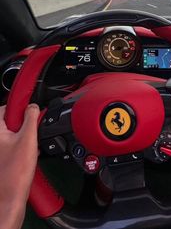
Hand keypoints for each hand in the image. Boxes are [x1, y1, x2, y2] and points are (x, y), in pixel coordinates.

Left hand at [0, 104, 39, 228]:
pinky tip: (27, 155)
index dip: (19, 108)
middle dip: (23, 124)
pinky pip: (12, 146)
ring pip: (12, 134)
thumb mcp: (28, 138)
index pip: (5, 108)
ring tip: (30, 146)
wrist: (10, 198)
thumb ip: (31, 118)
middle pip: (10, 122)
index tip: (30, 110)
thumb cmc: (14, 173)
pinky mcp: (2, 159)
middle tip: (31, 131)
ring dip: (23, 137)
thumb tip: (33, 106)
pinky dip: (20, 147)